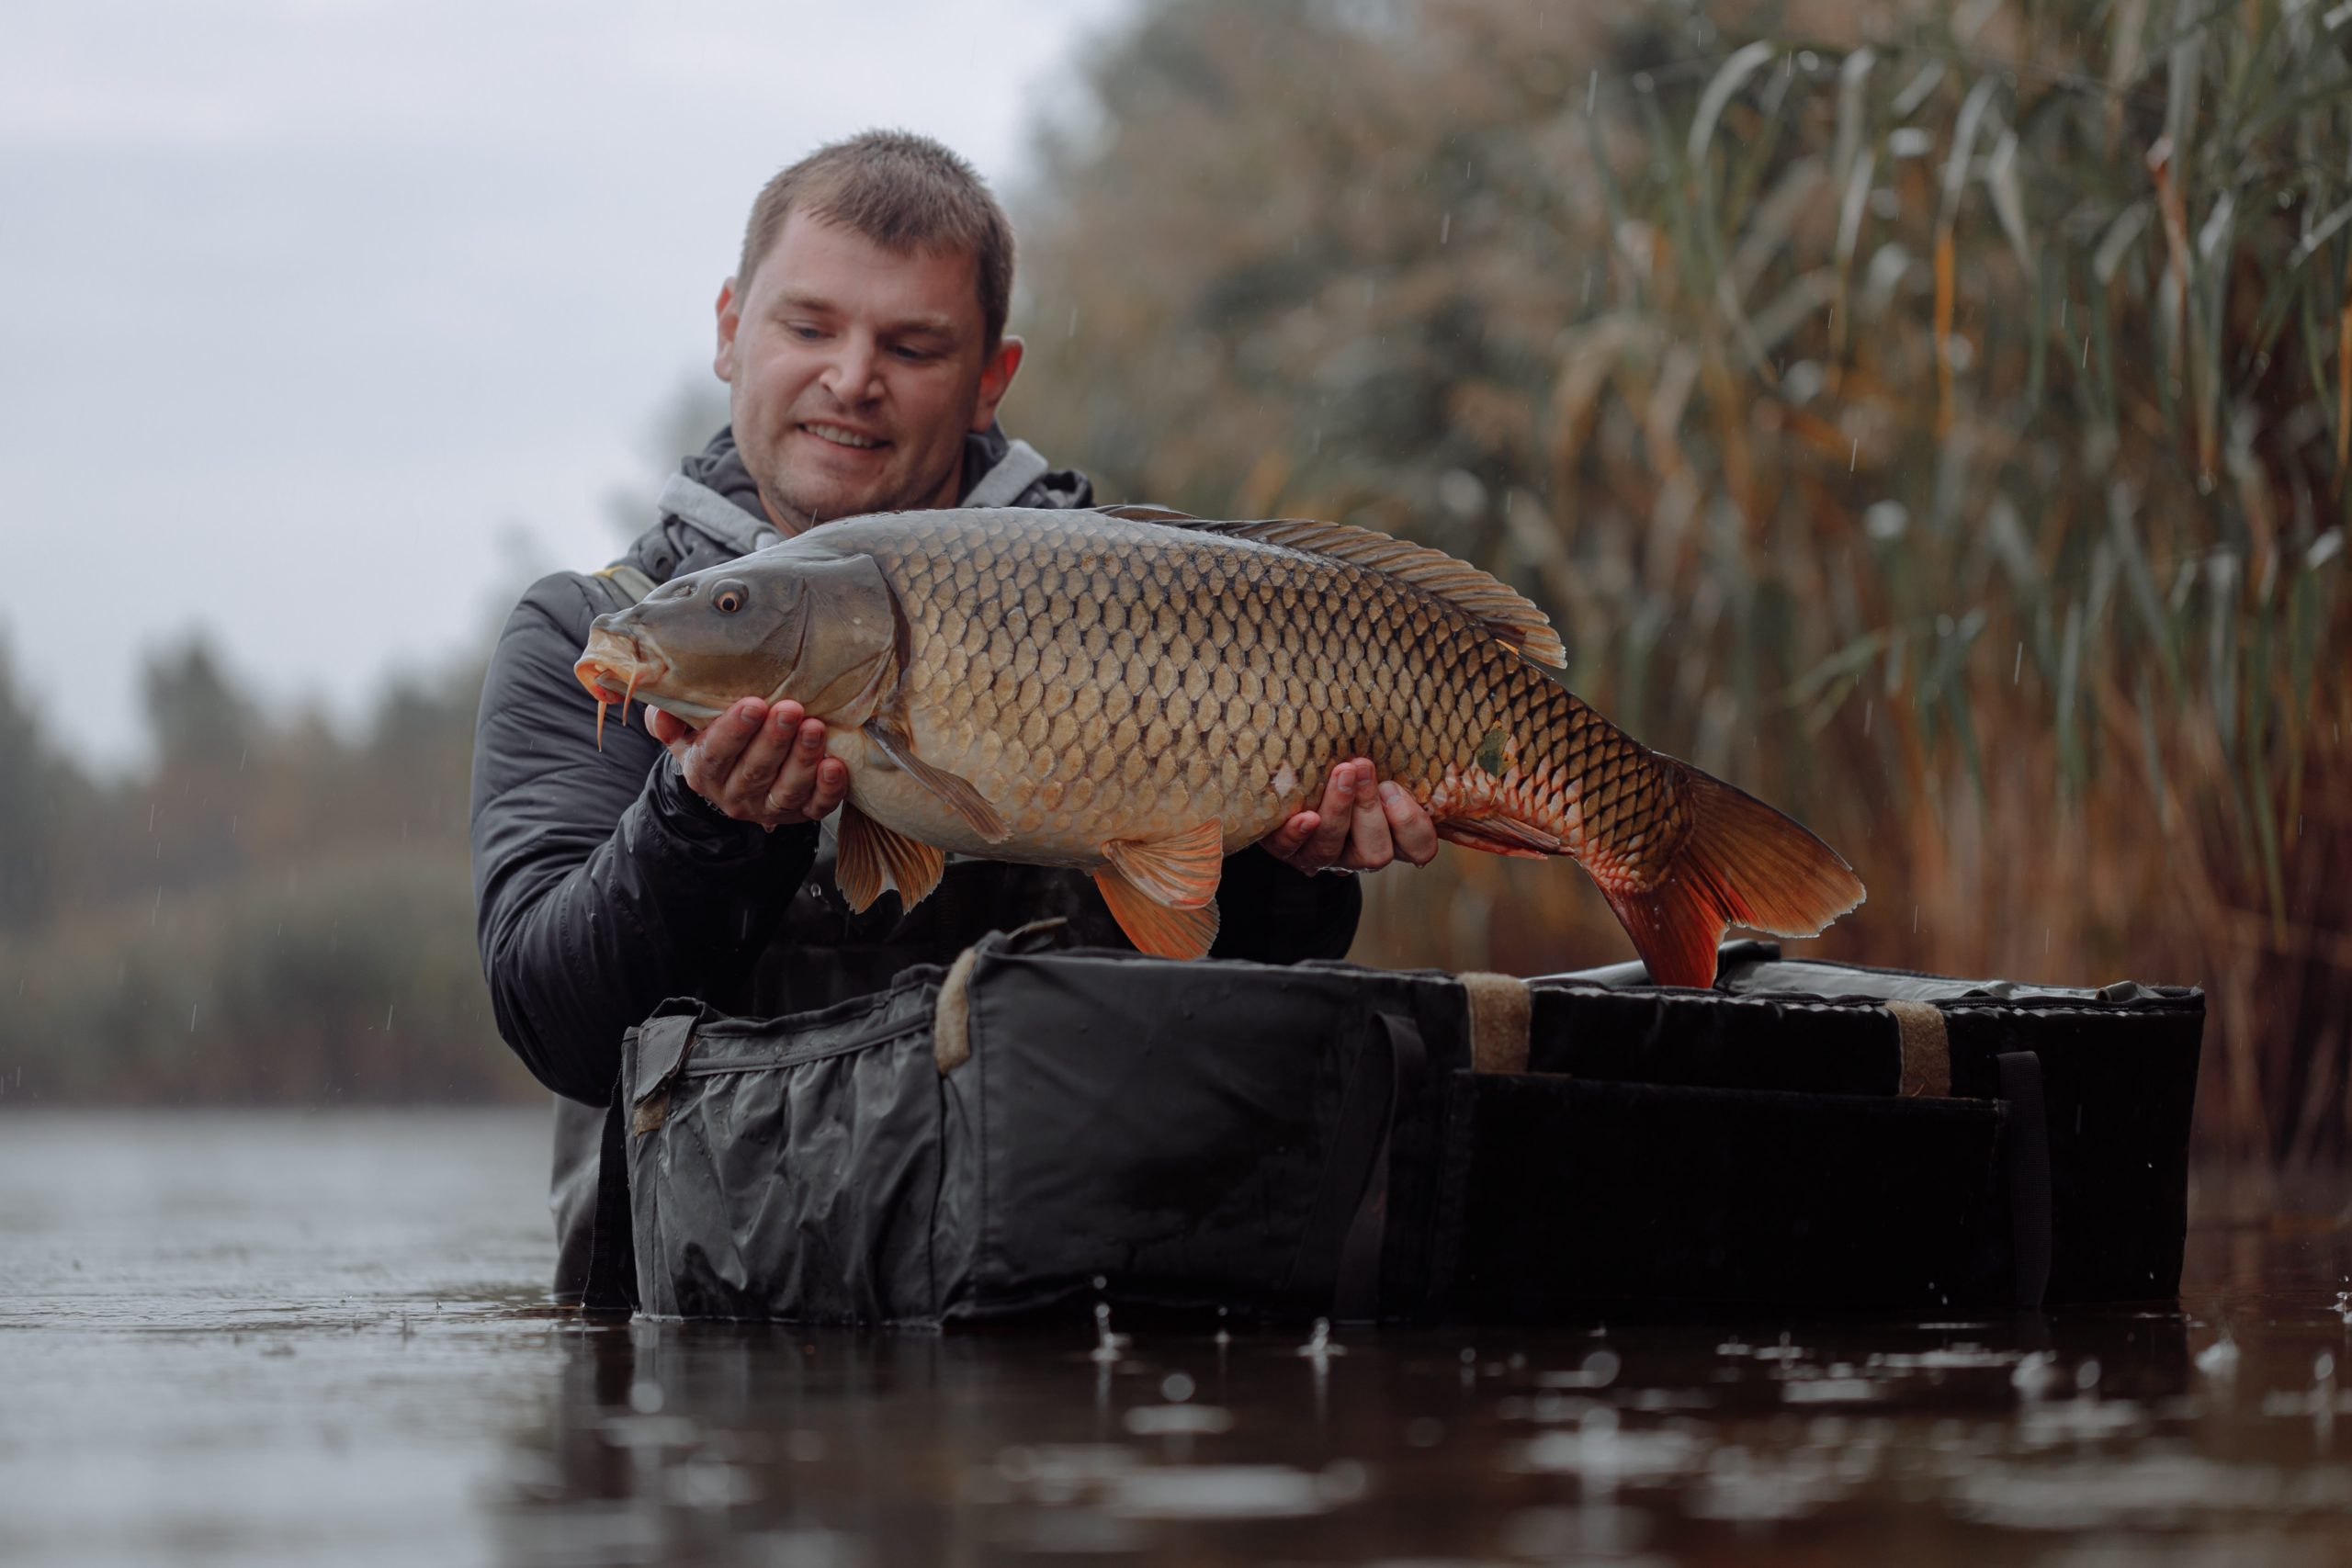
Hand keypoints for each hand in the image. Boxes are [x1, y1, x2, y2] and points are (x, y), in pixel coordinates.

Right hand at [649, 698, 847, 827]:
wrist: (736, 778)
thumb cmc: (714, 739)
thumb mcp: (684, 730)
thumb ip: (668, 719)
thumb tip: (661, 713)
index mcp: (703, 772)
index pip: (715, 754)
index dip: (734, 731)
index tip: (753, 704)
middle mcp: (735, 795)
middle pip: (755, 771)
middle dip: (774, 739)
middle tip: (791, 709)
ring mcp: (769, 807)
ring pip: (787, 789)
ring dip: (803, 759)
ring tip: (815, 729)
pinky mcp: (801, 813)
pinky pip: (816, 807)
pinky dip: (828, 789)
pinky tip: (835, 765)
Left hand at [1258, 758, 1437, 874]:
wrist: (1292, 778)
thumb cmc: (1351, 767)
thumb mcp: (1382, 763)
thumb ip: (1400, 760)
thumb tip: (1428, 731)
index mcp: (1391, 837)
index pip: (1419, 849)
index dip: (1411, 824)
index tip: (1392, 786)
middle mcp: (1358, 853)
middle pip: (1376, 853)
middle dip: (1369, 807)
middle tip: (1361, 766)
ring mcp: (1321, 856)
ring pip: (1332, 849)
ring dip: (1338, 809)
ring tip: (1341, 772)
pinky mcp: (1287, 850)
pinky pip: (1290, 849)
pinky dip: (1297, 833)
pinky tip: (1305, 817)